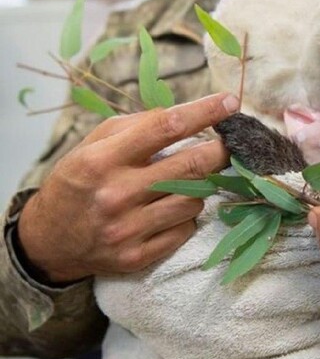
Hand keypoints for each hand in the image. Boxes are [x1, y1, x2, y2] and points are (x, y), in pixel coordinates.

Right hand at [17, 93, 238, 283]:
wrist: (48, 239)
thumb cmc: (79, 180)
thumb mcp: (96, 142)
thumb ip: (139, 125)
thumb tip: (188, 114)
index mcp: (103, 159)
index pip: (166, 127)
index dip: (205, 112)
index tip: (230, 101)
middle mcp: (116, 195)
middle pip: (191, 166)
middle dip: (221, 150)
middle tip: (232, 143)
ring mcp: (128, 230)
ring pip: (194, 200)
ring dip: (200, 185)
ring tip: (186, 180)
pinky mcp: (137, 257)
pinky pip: (186, 229)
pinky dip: (187, 215)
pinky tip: (171, 208)